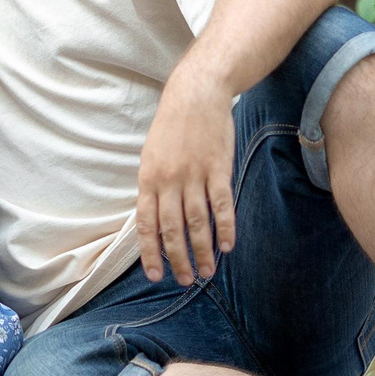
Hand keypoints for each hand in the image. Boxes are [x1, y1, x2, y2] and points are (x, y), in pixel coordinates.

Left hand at [135, 69, 237, 285]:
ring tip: (207, 272)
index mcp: (148, 179)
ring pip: (197, 222)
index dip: (151, 253)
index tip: (156, 276)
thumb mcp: (151, 155)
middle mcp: (169, 181)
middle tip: (185, 281)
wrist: (195, 94)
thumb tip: (152, 219)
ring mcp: (194, 175)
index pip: (146, 225)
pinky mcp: (218, 169)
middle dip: (178, 259)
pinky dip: (225, 227)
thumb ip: (152, 187)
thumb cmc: (172, 126)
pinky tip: (227, 246)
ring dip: (202, 250)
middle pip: (172, 229)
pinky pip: (221, 205)